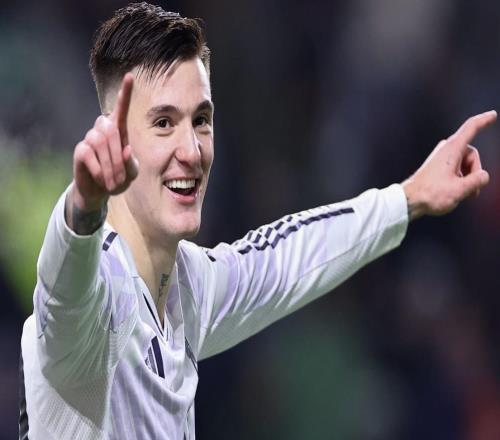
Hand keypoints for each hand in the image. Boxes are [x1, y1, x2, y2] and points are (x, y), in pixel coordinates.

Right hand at [66, 73, 138, 232]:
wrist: (99, 192)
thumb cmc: (118, 178)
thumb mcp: (131, 173)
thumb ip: (131, 162)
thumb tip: (127, 149)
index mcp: (119, 131)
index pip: (122, 109)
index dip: (125, 93)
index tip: (130, 76)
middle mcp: (103, 129)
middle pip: (112, 131)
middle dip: (119, 157)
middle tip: (122, 179)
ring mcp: (90, 138)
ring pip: (100, 143)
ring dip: (110, 166)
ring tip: (112, 182)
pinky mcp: (80, 150)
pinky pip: (90, 155)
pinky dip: (99, 170)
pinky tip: (101, 178)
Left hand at [402, 110, 496, 220]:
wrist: (410, 200)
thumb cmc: (430, 193)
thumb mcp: (461, 189)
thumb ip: (478, 180)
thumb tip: (483, 176)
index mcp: (452, 149)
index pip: (471, 128)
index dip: (483, 121)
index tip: (492, 115)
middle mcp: (445, 150)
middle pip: (471, 154)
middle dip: (475, 171)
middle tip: (470, 189)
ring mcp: (440, 158)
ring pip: (464, 163)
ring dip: (467, 178)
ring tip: (461, 193)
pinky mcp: (437, 166)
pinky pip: (455, 168)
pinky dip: (459, 179)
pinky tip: (455, 191)